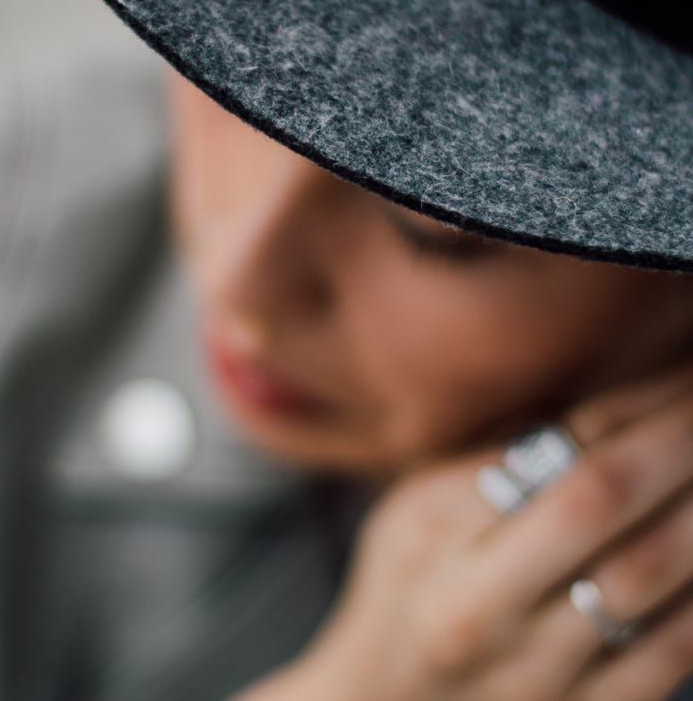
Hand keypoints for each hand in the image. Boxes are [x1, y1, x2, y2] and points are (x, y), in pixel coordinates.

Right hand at [282, 364, 692, 700]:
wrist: (381, 699)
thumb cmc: (407, 578)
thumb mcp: (423, 499)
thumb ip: (504, 452)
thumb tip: (623, 406)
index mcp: (431, 527)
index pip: (548, 447)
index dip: (636, 406)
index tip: (682, 376)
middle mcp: (476, 605)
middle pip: (601, 501)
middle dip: (677, 441)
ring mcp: (531, 675)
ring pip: (649, 578)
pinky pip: (670, 653)